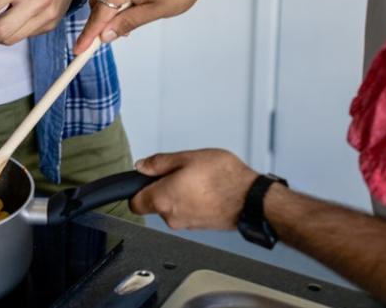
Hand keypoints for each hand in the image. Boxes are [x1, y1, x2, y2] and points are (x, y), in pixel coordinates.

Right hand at [73, 0, 213, 53]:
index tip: (80, 49)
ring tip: (131, 17)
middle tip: (115, 35)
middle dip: (102, 20)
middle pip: (97, 1)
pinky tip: (133, 2)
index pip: (99, 14)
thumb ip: (127, 23)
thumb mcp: (156, 11)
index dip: (89, 35)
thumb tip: (106, 35)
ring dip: (111, 6)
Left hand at [130, 149, 258, 230]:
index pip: (134, 203)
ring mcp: (186, 224)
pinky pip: (187, 213)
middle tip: (178, 172)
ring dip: (178, 194)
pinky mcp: (200, 227)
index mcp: (163, 199)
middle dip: (161, 188)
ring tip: (196, 179)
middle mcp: (172, 217)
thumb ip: (159, 163)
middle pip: (154, 204)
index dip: (136, 190)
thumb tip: (142, 166)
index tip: (143, 180)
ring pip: (172, 208)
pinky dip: (191, 202)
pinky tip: (205, 190)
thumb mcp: (187, 157)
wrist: (251, 199)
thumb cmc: (224, 178)